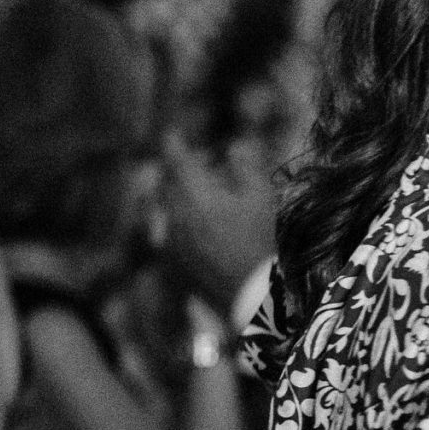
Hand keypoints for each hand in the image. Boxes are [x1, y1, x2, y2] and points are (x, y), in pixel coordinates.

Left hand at [160, 135, 277, 314]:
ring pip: (168, 209)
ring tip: (205, 198)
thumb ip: (244, 165)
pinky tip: (202, 229)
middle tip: (200, 168)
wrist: (252, 296)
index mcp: (193, 194)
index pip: (175, 159)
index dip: (173, 143)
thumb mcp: (260, 197)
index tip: (172, 133)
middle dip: (179, 171)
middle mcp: (174, 214)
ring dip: (180, 197)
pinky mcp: (172, 262)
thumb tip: (233, 147)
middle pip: (168, 184)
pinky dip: (181, 223)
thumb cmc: (260, 241)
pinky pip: (170, 233)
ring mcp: (170, 240)